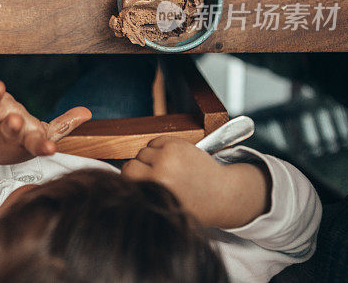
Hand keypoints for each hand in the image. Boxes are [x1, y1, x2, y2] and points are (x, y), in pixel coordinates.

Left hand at [0, 67, 91, 164]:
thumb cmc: (21, 138)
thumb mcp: (43, 135)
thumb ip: (65, 125)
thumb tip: (87, 112)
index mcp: (26, 140)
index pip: (36, 145)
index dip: (43, 147)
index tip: (50, 148)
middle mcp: (8, 131)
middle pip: (9, 130)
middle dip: (11, 126)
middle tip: (15, 120)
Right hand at [121, 136, 270, 227]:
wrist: (224, 194)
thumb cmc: (194, 206)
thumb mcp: (165, 207)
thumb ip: (145, 193)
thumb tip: (123, 183)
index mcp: (158, 187)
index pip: (127, 171)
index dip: (131, 178)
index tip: (138, 183)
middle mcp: (163, 169)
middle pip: (134, 161)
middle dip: (141, 168)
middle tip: (155, 178)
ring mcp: (171, 154)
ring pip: (144, 150)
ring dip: (150, 158)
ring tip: (165, 169)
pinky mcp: (179, 144)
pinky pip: (156, 141)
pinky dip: (159, 148)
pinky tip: (170, 159)